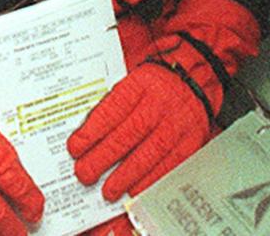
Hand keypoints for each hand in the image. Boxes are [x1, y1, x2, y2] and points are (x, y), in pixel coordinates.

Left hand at [67, 60, 212, 200]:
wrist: (194, 79)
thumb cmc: (154, 84)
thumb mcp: (130, 82)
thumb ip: (112, 105)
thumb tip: (86, 133)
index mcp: (138, 86)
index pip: (110, 111)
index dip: (90, 133)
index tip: (75, 149)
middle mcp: (157, 104)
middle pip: (127, 135)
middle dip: (102, 158)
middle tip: (85, 174)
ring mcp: (176, 124)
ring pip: (148, 153)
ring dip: (125, 176)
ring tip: (108, 190)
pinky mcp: (191, 140)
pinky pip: (171, 164)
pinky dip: (152, 179)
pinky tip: (136, 189)